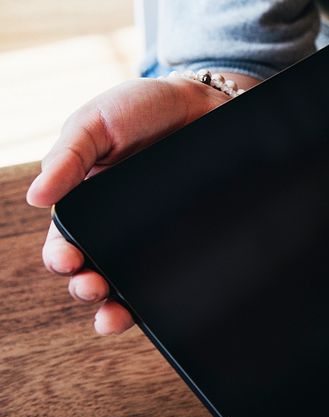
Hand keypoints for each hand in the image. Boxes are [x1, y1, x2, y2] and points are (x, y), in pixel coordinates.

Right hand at [25, 76, 233, 333]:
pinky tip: (164, 307)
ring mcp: (155, 236)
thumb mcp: (95, 123)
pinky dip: (168, 294)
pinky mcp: (190, 238)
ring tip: (116, 315)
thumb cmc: (142, 108)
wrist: (206, 102)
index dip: (61, 257)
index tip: (66, 260)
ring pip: (134, 282)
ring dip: (121, 305)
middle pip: (96, 270)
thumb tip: (34, 198)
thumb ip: (67, 157)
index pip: (65, 242)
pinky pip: (177, 272)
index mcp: (85, 203)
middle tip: (92, 287)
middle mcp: (117, 227)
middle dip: (88, 287)